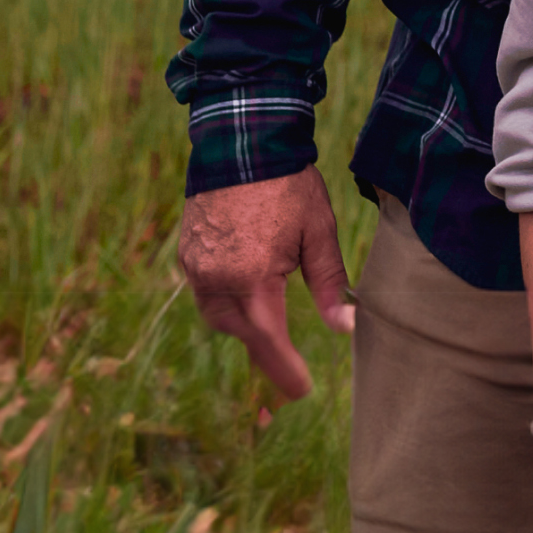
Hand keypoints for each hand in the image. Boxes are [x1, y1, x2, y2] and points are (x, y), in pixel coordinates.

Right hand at [175, 168, 354, 400]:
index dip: (283, 370)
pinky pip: (205, 292)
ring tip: (268, 332)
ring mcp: (197, 266)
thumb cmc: (288, 185)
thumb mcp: (320, 231)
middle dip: (264, 350)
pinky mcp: (188, 253)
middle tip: (288, 372)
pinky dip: (225, 302)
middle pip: (241, 332)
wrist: (242, 140)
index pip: (269, 339)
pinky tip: (245, 298)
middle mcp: (218, 278)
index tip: (300, 392)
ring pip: (218, 316)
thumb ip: (330, 282)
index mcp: (253, 276)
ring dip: (243, 327)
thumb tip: (344, 326)